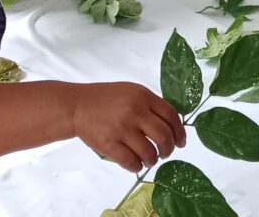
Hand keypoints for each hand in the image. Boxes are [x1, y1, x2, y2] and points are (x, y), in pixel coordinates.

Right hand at [69, 82, 185, 172]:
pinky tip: (136, 164)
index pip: (171, 116)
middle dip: (169, 149)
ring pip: (149, 152)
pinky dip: (137, 167)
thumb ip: (151, 104)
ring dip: (153, 160)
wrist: (77, 106)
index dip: (180, 132)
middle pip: (164, 136)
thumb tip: (172, 125)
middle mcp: (134, 111)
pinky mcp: (109, 144)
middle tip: (165, 153)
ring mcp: (122, 129)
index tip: (181, 142)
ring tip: (150, 159)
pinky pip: (131, 162)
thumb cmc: (106, 98)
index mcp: (143, 96)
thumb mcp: (132, 92)